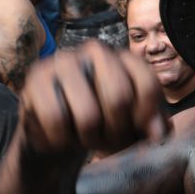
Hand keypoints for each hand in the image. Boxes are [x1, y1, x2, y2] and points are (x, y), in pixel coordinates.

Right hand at [19, 41, 168, 154]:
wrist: (58, 130)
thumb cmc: (105, 122)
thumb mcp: (134, 123)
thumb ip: (153, 125)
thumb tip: (159, 134)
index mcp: (126, 58)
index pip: (147, 84)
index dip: (147, 118)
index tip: (140, 133)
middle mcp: (96, 51)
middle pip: (118, 99)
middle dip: (117, 133)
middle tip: (110, 142)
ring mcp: (64, 61)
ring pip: (88, 116)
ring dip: (89, 140)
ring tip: (85, 139)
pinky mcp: (36, 78)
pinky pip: (55, 120)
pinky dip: (61, 140)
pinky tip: (62, 138)